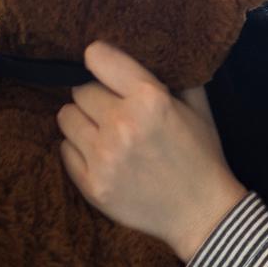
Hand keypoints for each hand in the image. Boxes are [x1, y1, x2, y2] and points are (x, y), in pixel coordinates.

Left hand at [58, 41, 246, 262]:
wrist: (202, 214)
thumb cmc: (202, 156)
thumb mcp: (199, 108)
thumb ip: (173, 78)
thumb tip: (148, 52)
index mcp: (151, 98)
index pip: (98, 58)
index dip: (99, 59)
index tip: (103, 65)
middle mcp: (123, 124)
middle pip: (80, 90)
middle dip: (96, 95)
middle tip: (113, 107)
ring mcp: (103, 157)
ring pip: (66, 117)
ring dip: (83, 120)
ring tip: (103, 130)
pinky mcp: (91, 184)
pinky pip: (65, 149)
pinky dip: (79, 149)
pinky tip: (102, 155)